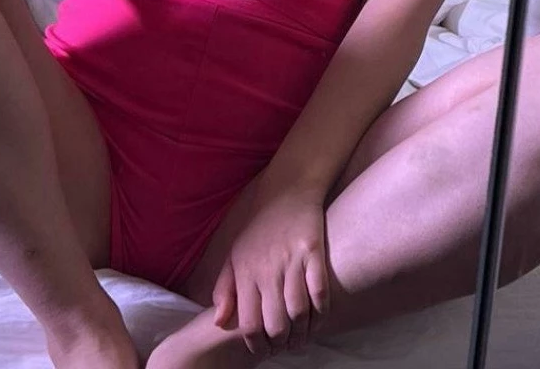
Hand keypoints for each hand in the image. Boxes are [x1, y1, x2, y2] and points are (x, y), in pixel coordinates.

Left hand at [212, 183, 330, 358]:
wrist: (287, 187)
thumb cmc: (258, 224)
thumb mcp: (233, 253)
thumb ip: (225, 289)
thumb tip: (218, 322)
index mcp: (245, 271)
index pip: (248, 323)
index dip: (256, 345)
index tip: (263, 350)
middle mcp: (267, 268)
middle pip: (275, 323)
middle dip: (281, 343)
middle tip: (285, 347)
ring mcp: (291, 260)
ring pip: (298, 312)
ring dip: (302, 333)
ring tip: (302, 338)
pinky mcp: (313, 251)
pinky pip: (320, 290)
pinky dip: (321, 312)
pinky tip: (319, 318)